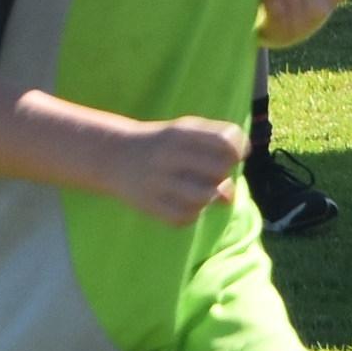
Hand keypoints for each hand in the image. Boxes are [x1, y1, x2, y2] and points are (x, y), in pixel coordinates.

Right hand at [91, 113, 245, 231]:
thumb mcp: (186, 136)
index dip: (238, 150)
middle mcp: (168, 155)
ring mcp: (157, 181)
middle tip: (209, 174)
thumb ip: (216, 155)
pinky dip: (192, 213)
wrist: (113, 156)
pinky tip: (185, 204)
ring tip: (199, 191)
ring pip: (206, 197)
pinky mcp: (149, 204)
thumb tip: (230, 197)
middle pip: (219, 171)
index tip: (230, 154)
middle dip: (222, 174)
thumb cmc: (162, 146)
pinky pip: (186, 217)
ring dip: (209, 197)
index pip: (227, 141)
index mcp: (179, 133)